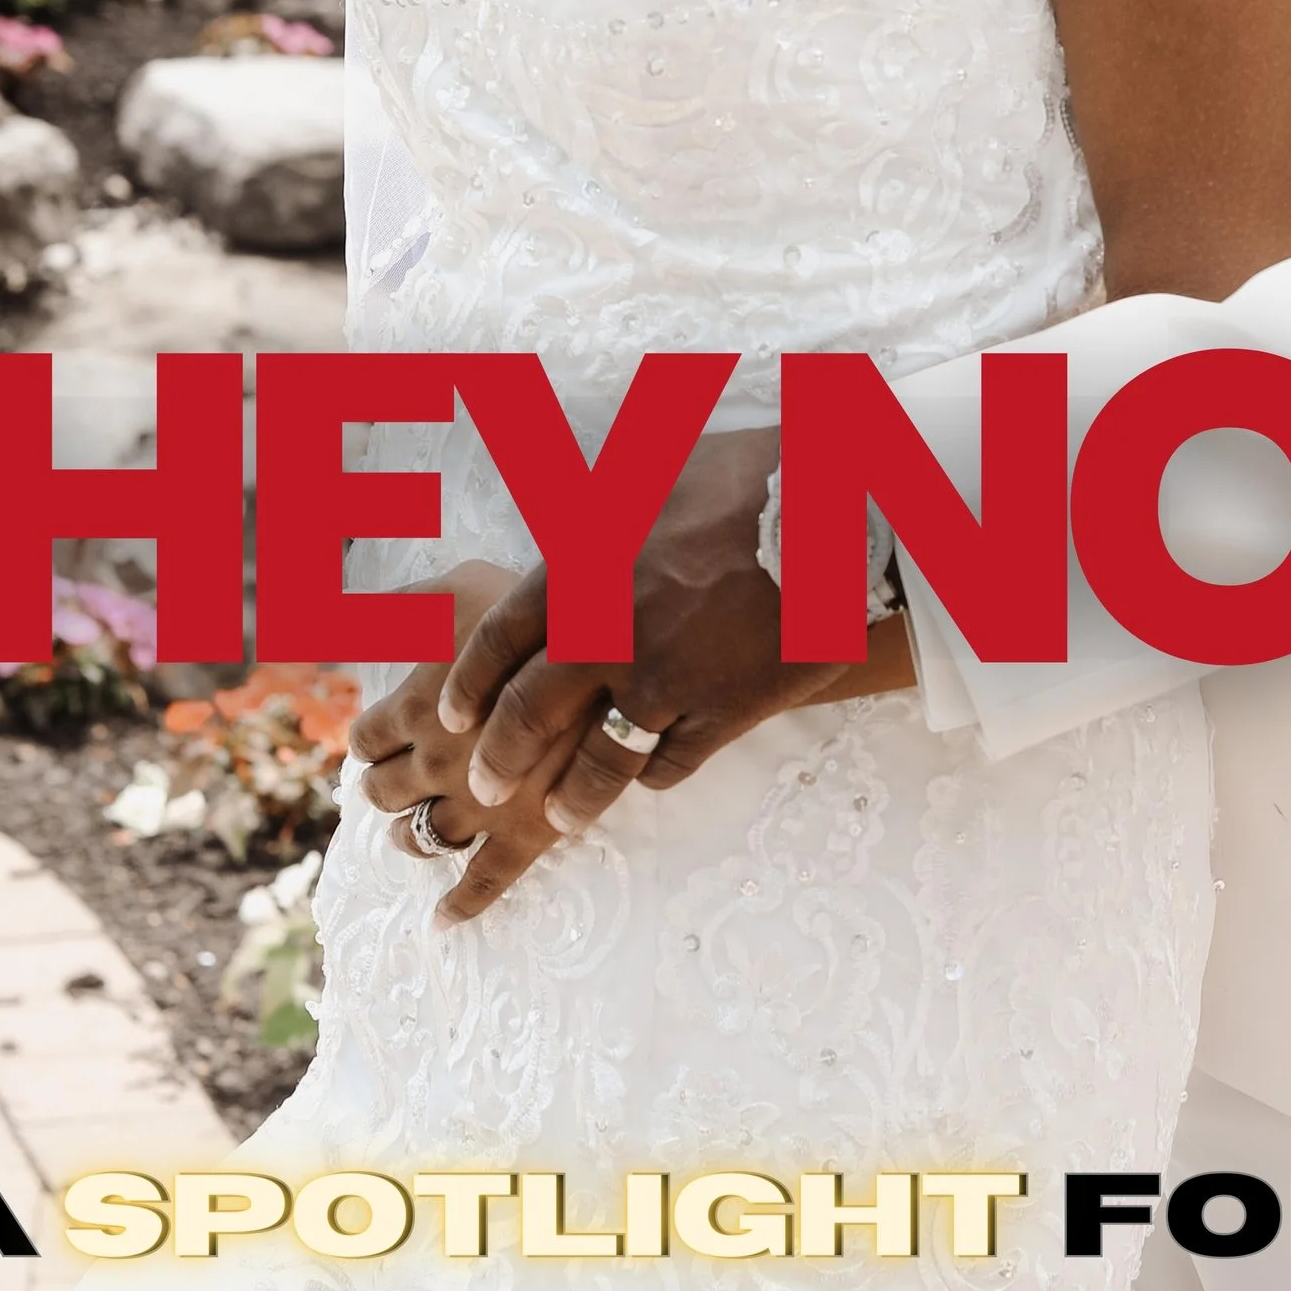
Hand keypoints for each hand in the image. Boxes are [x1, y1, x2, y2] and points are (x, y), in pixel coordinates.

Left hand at [346, 559, 575, 925]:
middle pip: (384, 792)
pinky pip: (486, 882)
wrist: (620, 659)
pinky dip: (461, 905)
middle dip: (382, 789)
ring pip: (421, 838)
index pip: (367, 738)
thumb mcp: (460, 585)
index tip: (378, 738)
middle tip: (391, 786)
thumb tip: (336, 603)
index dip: (370, 738)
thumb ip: (401, 599)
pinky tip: (444, 920)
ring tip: (411, 834)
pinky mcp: (526, 834)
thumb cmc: (541, 613)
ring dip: (409, 838)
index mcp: (416, 708)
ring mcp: (478, 806)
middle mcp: (436, 764)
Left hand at [441, 426, 916, 841]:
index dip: (470, 684)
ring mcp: (666, 681)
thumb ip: (599, 509)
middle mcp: (608, 635)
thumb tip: (569, 519)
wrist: (835, 511)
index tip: (455, 714)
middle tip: (483, 788)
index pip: (498, 641)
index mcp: (580, 570)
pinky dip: (653, 776)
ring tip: (557, 820)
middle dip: (499, 759)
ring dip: (570, 798)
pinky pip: (672, 763)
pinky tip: (649, 779)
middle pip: (530, 715)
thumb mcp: (649, 470)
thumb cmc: (743, 475)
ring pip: (598, 762)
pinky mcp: (725, 712)